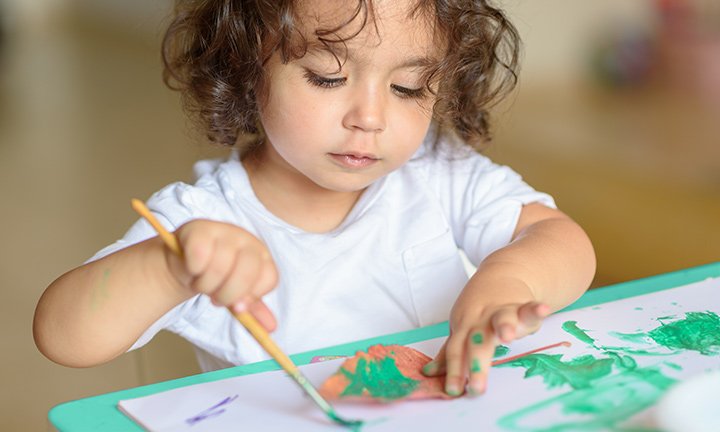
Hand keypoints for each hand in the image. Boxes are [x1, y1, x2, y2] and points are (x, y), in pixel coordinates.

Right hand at [168, 219, 278, 330]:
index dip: (253, 297)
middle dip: (228, 295)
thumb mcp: (236, 295)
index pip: (269, 278)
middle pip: (246, 272)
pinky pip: (199, 256)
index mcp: (262, 256)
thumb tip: (271, 328)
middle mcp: (247, 240)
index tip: (237, 307)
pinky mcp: (200, 229)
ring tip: (202, 284)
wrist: (185, 262)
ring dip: (206, 286)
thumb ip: (253, 311)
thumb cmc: (216, 278)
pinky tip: (192, 269)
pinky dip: (193, 270)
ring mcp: (224, 231)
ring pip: (219, 267)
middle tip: (216, 299)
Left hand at [422, 300, 549, 395]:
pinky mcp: (522, 306)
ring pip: (501, 319)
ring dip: (504, 326)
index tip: (453, 391)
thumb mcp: (461, 328)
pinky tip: (543, 309)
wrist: (500, 274)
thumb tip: (430, 373)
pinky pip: (529, 308)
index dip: (454, 371)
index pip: (455, 351)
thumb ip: (450, 353)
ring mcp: (501, 311)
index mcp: (463, 328)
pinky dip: (536, 309)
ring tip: (507, 336)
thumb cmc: (479, 308)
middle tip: (477, 388)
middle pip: (477, 342)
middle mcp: (480, 320)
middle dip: (477, 364)